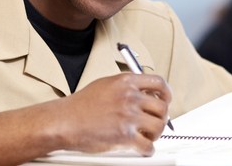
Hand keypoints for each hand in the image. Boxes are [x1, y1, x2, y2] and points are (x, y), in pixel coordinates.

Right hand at [55, 73, 171, 155]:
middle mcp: (130, 97)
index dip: (166, 93)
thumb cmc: (80, 105)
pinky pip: (147, 145)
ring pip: (159, 126)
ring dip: (155, 133)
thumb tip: (140, 91)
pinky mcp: (124, 136)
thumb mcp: (105, 84)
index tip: (165, 100)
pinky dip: (147, 149)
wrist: (65, 121)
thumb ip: (125, 86)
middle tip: (155, 122)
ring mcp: (128, 116)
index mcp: (126, 82)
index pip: (158, 83)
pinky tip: (141, 148)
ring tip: (147, 135)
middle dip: (162, 117)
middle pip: (162, 107)